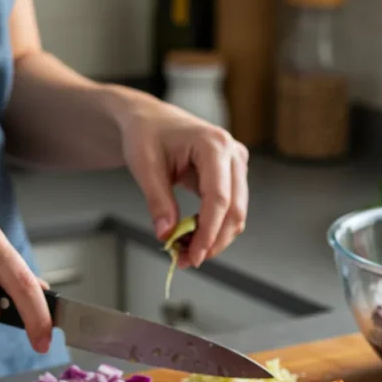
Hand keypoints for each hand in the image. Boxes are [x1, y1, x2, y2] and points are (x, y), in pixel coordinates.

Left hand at [118, 97, 248, 267]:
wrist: (149, 121)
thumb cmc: (146, 134)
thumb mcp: (144, 166)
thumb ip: (158, 201)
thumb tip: (167, 234)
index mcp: (214, 145)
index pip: (219, 198)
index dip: (208, 232)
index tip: (193, 255)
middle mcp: (233, 154)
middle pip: (234, 210)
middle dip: (213, 241)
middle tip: (187, 261)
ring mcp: (236, 165)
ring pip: (235, 214)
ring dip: (214, 238)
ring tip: (185, 251)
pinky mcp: (232, 177)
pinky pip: (228, 210)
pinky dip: (212, 228)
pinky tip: (191, 237)